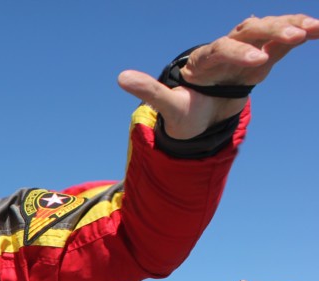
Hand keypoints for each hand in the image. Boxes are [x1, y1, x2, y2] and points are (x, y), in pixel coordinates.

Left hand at [117, 14, 318, 138]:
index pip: (222, 50)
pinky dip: (299, 32)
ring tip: (313, 28)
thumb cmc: (183, 110)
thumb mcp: (166, 105)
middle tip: (293, 38)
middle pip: (248, 32)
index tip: (257, 62)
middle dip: (270, 33)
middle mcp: (224, 50)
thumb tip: (121, 77)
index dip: (239, 53)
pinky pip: (281, 41)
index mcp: (203, 60)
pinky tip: (318, 28)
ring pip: (267, 31)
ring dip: (289, 27)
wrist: (197, 114)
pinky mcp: (262, 57)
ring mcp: (245, 51)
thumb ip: (149, 91)